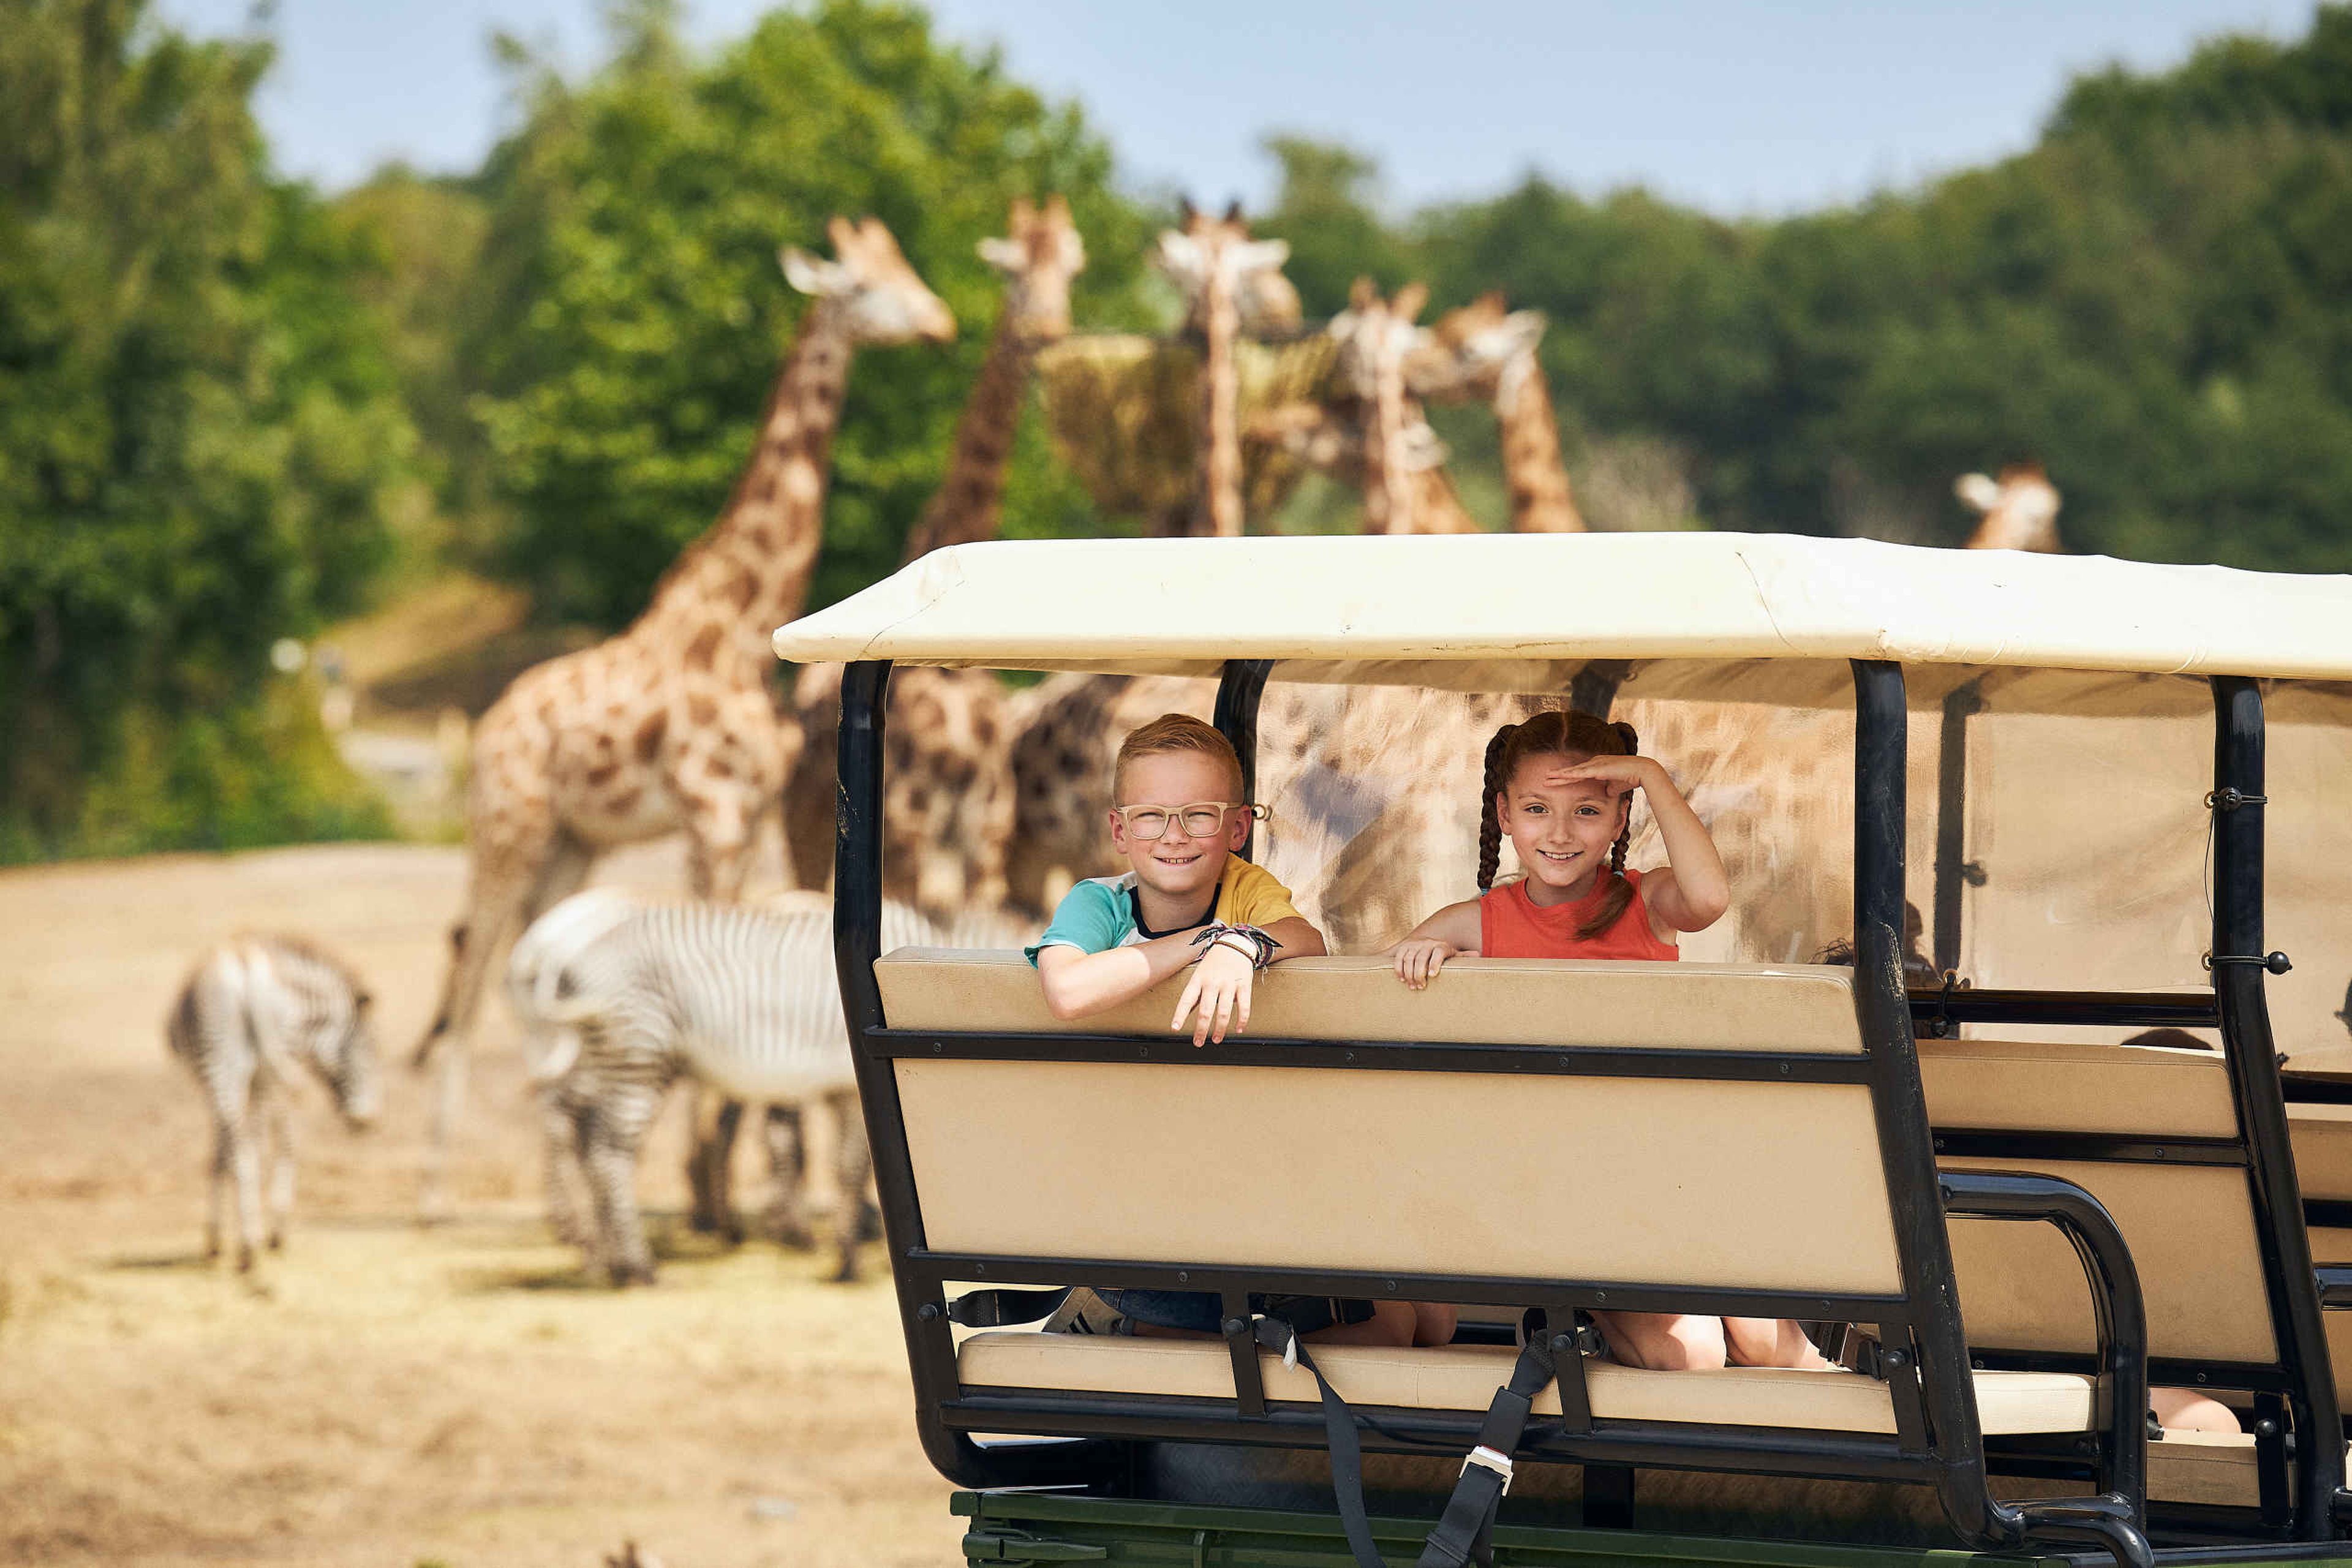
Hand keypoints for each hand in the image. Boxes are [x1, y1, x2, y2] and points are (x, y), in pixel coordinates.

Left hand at [1172, 942, 1254, 1046]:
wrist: (1235, 944)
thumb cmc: (1214, 962)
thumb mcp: (1199, 974)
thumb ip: (1196, 994)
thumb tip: (1186, 1014)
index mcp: (1198, 980)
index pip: (1187, 1000)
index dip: (1180, 1015)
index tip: (1175, 1028)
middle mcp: (1213, 982)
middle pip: (1206, 1011)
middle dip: (1201, 1030)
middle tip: (1198, 1042)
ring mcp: (1229, 984)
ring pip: (1224, 1013)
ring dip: (1220, 1030)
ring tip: (1216, 1039)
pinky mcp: (1244, 986)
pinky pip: (1244, 1007)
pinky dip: (1242, 1021)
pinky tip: (1239, 1029)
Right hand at [1392, 937, 1458, 989]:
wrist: (1427, 942)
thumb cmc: (1443, 954)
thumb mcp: (1453, 955)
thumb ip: (1464, 956)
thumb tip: (1477, 955)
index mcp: (1441, 946)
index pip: (1439, 953)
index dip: (1435, 963)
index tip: (1432, 975)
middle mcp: (1427, 943)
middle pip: (1421, 958)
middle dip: (1419, 974)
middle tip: (1421, 987)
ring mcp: (1414, 944)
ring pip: (1409, 959)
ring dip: (1409, 974)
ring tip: (1412, 986)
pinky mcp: (1404, 946)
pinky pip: (1399, 958)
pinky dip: (1399, 969)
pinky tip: (1402, 979)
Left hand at [1541, 755, 1655, 799]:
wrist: (1642, 772)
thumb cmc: (1630, 778)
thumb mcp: (1616, 786)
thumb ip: (1609, 788)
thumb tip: (1606, 793)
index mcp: (1597, 767)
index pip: (1578, 775)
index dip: (1566, 779)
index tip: (1555, 782)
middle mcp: (1594, 763)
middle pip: (1572, 771)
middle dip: (1558, 776)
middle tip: (1544, 779)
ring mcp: (1595, 764)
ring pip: (1572, 771)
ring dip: (1559, 775)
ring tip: (1546, 778)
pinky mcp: (1597, 768)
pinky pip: (1579, 772)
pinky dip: (1568, 775)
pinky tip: (1559, 777)